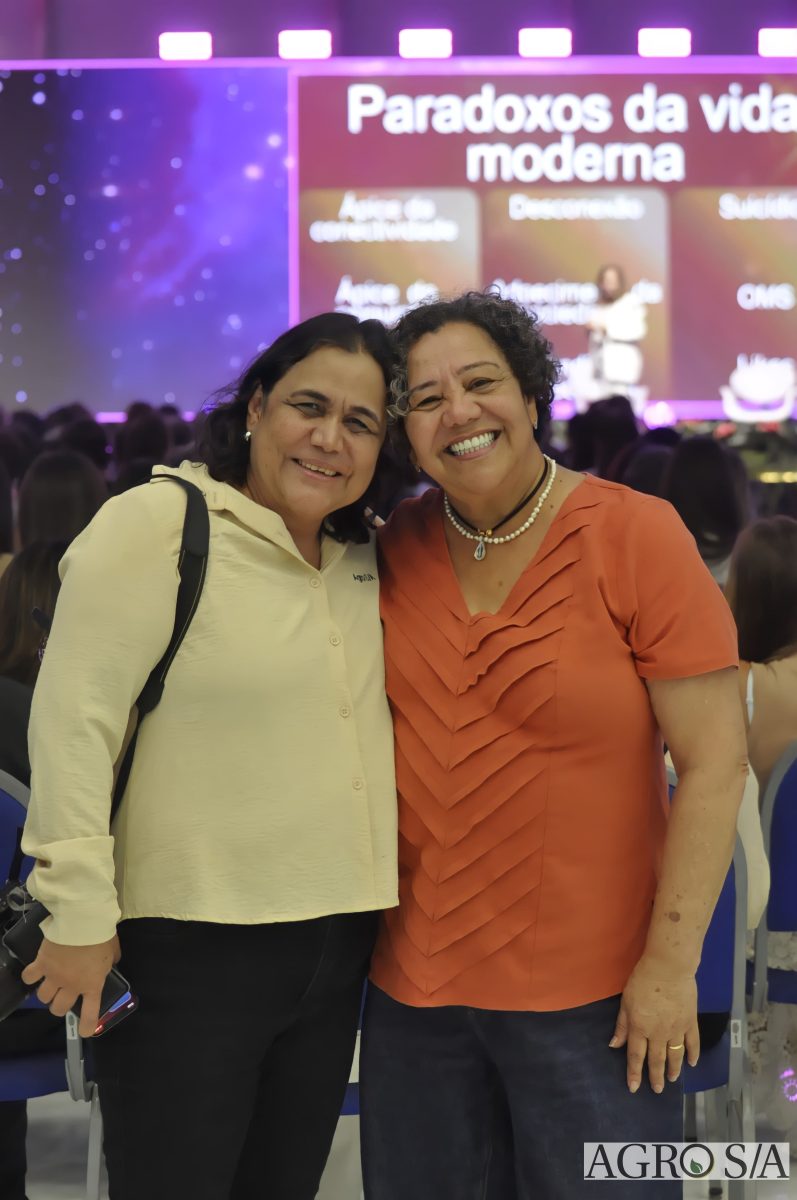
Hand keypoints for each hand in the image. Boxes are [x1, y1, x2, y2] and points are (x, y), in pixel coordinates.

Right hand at [21, 935, 120, 1037]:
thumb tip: (110, 963)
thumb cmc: (101, 936)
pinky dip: (30, 977)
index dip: (87, 1026)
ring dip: (46, 993)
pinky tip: (34, 972)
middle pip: (59, 1008)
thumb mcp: (113, 952)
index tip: (85, 1031)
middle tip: (62, 997)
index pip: (90, 1014)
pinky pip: (29, 978)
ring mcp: (54, 977)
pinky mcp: (41, 964)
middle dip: (60, 1006)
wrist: (82, 921)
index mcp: (92, 985)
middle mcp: (71, 986)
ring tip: (49, 984)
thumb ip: (111, 962)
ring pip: (43, 997)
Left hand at [610, 955, 698, 1093]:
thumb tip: (615, 1045)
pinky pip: (692, 1042)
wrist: (669, 968)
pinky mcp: (690, 1022)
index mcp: (640, 1028)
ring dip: (673, 1069)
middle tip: (657, 1090)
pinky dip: (693, 1054)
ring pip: (675, 1055)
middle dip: (656, 1076)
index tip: (634, 1088)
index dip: (634, 1073)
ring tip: (672, 1080)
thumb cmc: (642, 981)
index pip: (636, 1056)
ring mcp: (676, 1029)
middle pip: (657, 1059)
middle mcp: (658, 1034)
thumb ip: (622, 1025)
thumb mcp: (626, 1001)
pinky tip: (692, 1063)